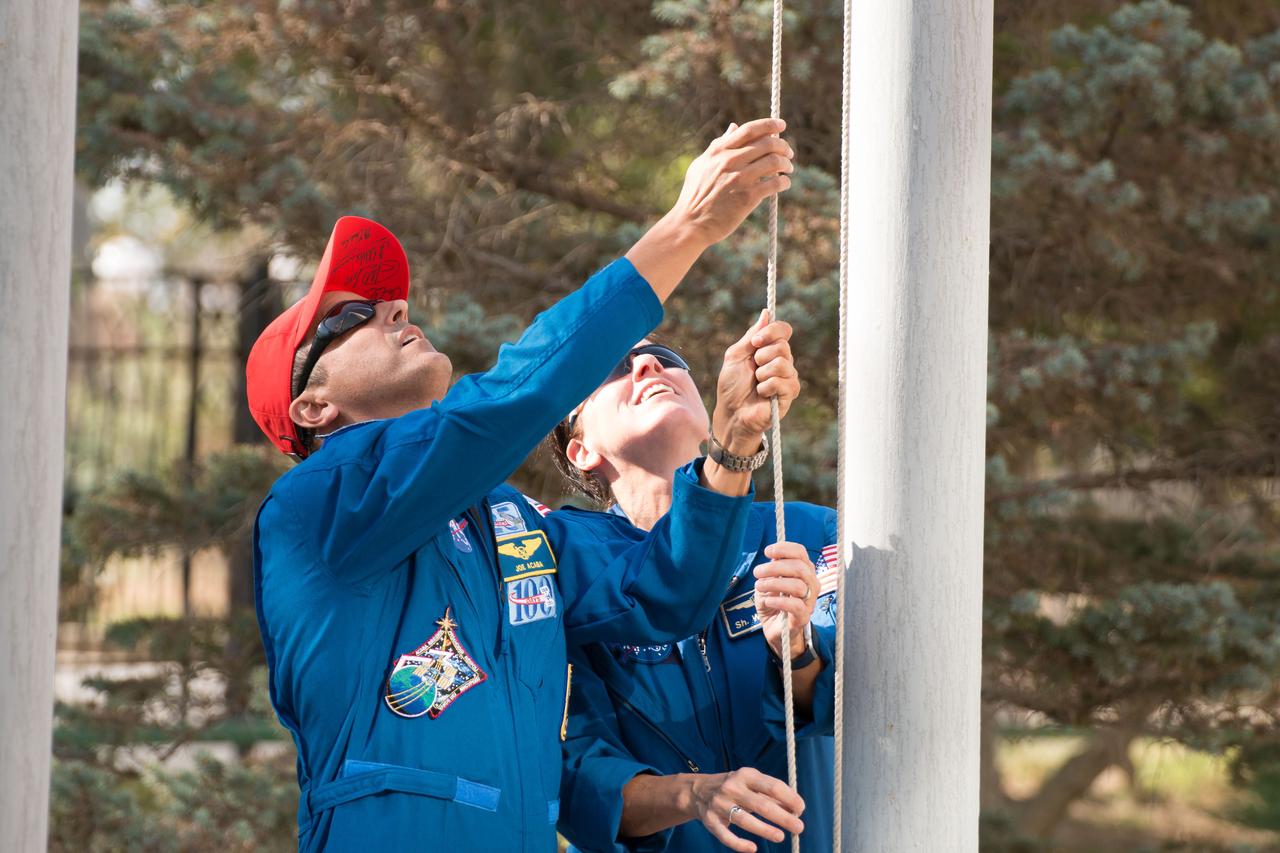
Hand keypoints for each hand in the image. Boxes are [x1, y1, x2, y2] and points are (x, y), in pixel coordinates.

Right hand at [668, 118, 793, 248]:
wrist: (690, 223)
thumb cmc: (694, 195)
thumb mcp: (701, 165)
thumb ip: (718, 145)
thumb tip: (733, 127)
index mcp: (719, 151)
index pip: (749, 130)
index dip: (769, 124)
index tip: (781, 125)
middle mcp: (730, 161)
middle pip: (767, 143)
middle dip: (783, 145)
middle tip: (788, 152)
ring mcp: (740, 179)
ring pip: (774, 161)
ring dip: (786, 163)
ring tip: (788, 168)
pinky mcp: (747, 197)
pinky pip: (775, 183)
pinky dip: (784, 182)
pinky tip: (784, 184)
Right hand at [687, 767, 804, 851]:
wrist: (698, 790)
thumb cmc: (734, 787)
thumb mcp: (751, 782)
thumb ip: (770, 794)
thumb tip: (794, 808)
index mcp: (746, 775)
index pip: (772, 786)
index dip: (789, 798)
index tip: (800, 809)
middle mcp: (732, 788)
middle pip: (761, 805)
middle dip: (783, 817)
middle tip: (799, 827)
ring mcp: (719, 804)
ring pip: (744, 820)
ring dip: (765, 830)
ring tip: (781, 837)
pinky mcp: (710, 821)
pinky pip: (726, 836)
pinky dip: (739, 844)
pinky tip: (752, 849)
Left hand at [711, 310, 799, 453]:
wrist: (731, 412)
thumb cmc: (731, 386)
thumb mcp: (736, 356)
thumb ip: (751, 336)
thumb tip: (766, 313)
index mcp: (770, 349)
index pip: (784, 330)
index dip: (772, 331)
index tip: (755, 342)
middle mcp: (783, 361)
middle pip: (782, 346)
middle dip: (761, 357)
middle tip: (753, 370)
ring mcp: (788, 377)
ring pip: (782, 364)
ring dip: (762, 374)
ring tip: (756, 384)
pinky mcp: (790, 394)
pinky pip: (782, 381)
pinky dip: (766, 387)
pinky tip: (761, 394)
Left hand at [754, 542, 819, 659]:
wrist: (775, 630)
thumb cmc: (773, 602)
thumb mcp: (768, 581)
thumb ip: (772, 569)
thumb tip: (773, 556)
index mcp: (804, 571)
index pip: (800, 552)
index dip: (784, 548)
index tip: (767, 552)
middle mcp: (811, 584)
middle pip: (799, 567)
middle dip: (774, 567)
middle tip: (757, 572)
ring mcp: (809, 601)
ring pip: (798, 585)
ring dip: (774, 583)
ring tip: (759, 587)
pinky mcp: (804, 617)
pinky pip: (796, 605)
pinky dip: (778, 601)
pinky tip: (767, 601)